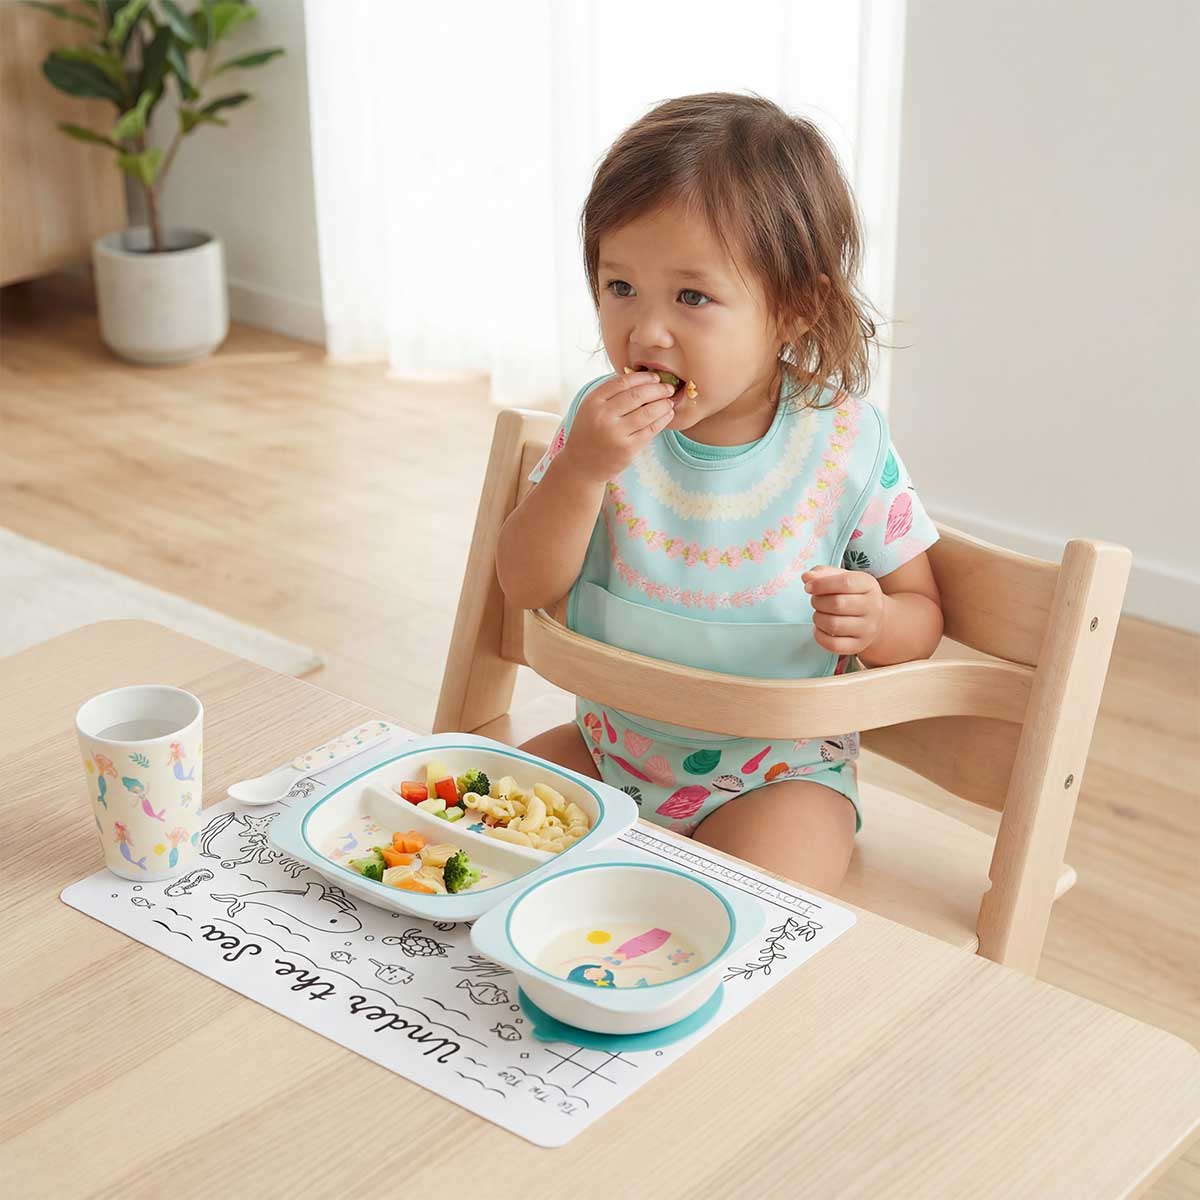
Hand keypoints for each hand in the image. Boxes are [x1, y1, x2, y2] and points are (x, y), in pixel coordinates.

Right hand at [558, 371, 676, 483]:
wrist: (581, 464)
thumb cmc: (589, 433)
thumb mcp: (590, 408)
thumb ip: (610, 394)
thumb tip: (640, 378)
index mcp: (594, 401)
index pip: (623, 382)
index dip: (643, 377)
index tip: (655, 377)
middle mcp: (604, 416)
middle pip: (637, 395)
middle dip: (658, 389)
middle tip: (668, 388)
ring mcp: (616, 433)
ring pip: (647, 412)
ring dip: (663, 404)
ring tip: (669, 401)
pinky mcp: (628, 449)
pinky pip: (650, 430)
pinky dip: (662, 420)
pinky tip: (667, 415)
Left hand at [802, 566, 884, 655]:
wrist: (876, 618)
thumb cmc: (854, 595)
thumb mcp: (843, 577)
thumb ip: (823, 573)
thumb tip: (807, 577)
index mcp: (868, 585)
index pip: (845, 582)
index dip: (822, 584)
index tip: (809, 587)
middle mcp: (872, 607)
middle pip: (837, 604)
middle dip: (818, 601)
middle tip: (816, 600)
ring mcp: (867, 628)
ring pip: (833, 625)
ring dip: (818, 618)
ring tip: (819, 613)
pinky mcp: (859, 645)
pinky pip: (833, 644)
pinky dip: (819, 636)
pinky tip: (821, 628)